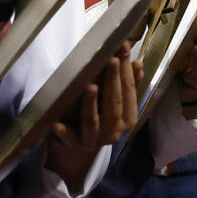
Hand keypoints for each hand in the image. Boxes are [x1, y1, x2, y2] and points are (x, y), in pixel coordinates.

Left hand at [46, 44, 142, 192]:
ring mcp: (96, 139)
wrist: (85, 146)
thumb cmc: (104, 119)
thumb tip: (138, 63)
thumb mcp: (119, 104)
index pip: (129, 92)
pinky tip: (57, 123)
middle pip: (114, 104)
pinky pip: (69, 137)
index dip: (127, 71)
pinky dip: (63, 131)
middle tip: (111, 60)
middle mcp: (116, 131)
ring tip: (90, 86)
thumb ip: (130, 86)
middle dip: (113, 81)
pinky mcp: (76, 144)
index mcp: (129, 119)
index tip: (123, 51)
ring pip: (93, 121)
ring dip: (91, 104)